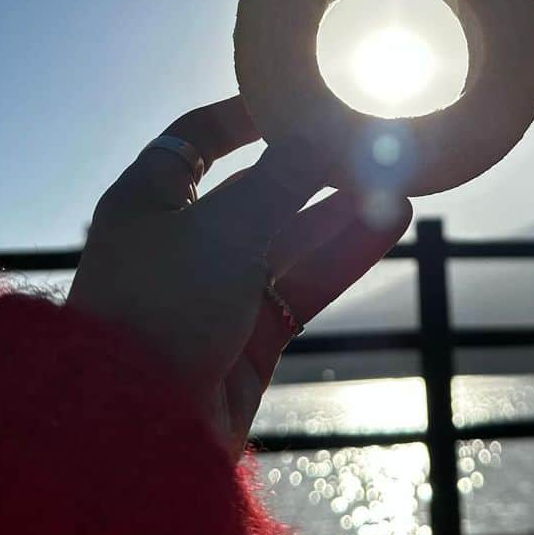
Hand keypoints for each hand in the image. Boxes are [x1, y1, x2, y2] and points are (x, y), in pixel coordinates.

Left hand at [68, 97, 410, 456]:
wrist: (132, 438)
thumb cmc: (160, 311)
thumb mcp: (226, 229)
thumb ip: (286, 177)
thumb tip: (330, 127)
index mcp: (147, 202)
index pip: (198, 140)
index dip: (247, 115)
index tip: (303, 97)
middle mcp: (178, 243)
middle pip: (257, 188)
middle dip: (315, 165)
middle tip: (374, 139)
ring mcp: (213, 294)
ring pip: (289, 238)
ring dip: (341, 208)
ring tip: (400, 176)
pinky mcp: (245, 341)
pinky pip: (302, 284)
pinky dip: (343, 254)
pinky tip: (390, 222)